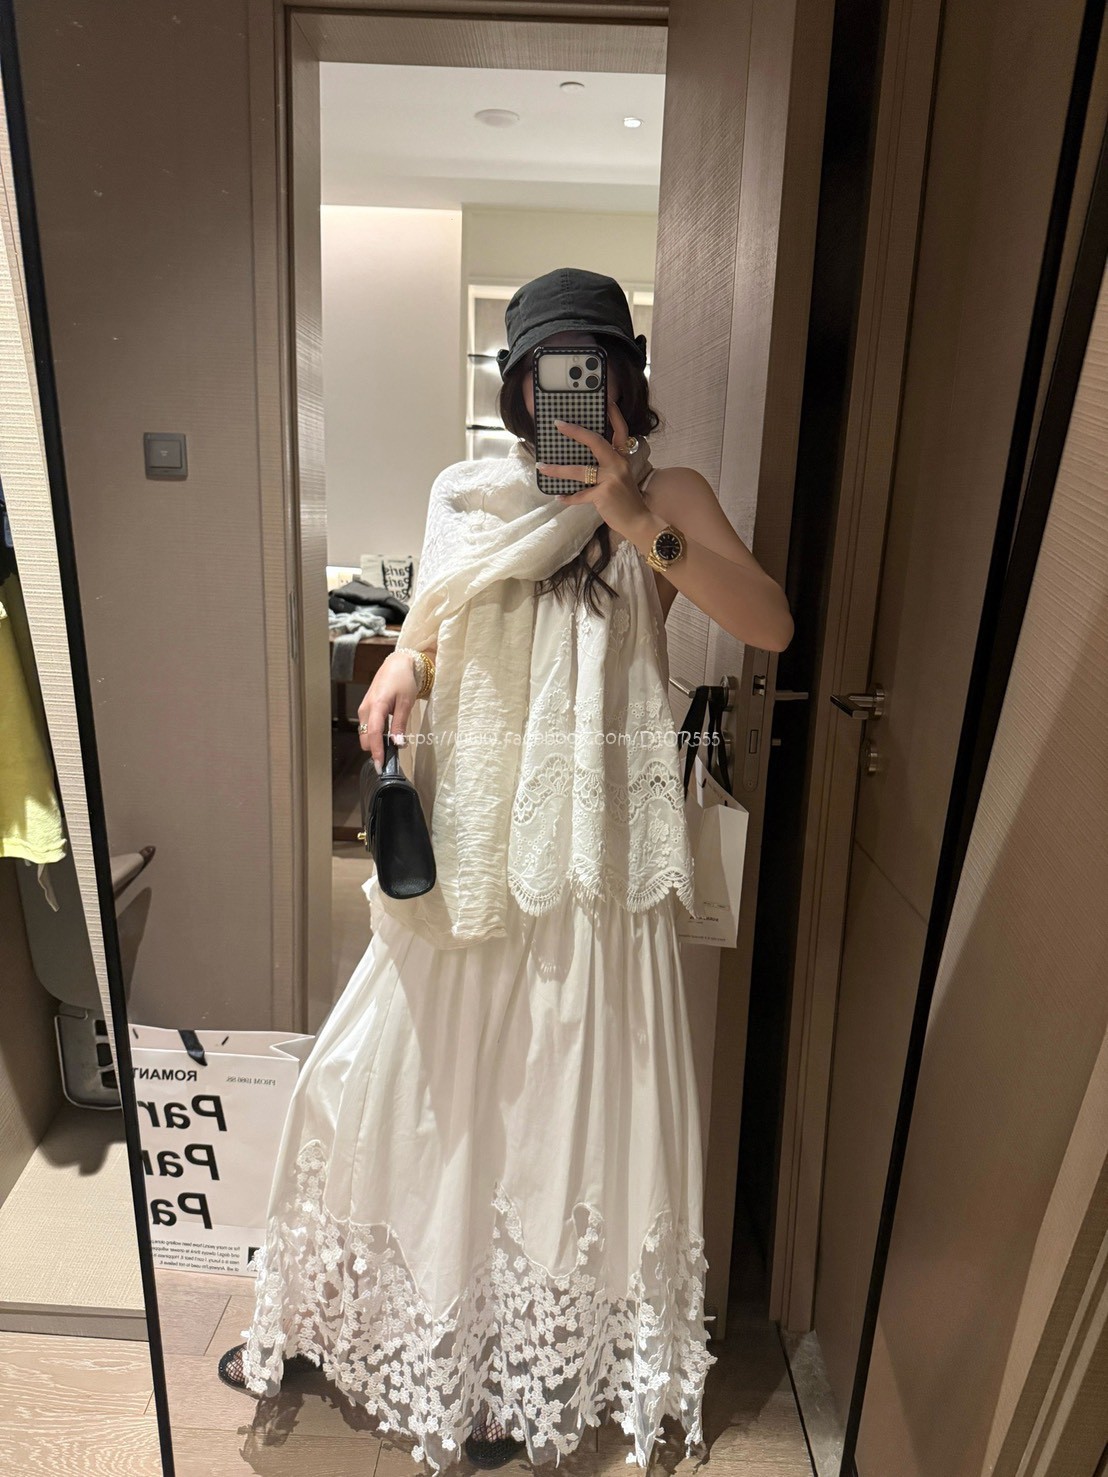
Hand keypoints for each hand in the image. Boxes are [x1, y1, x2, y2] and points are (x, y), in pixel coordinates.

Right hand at [357, 651, 418, 771]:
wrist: (396, 664)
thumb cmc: (403, 681)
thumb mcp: (406, 702)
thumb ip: (400, 724)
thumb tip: (398, 744)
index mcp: (376, 706)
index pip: (372, 734)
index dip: (376, 751)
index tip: (380, 765)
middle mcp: (365, 709)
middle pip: (365, 738)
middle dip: (375, 749)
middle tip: (391, 757)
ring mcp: (363, 709)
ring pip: (364, 734)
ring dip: (375, 743)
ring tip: (391, 748)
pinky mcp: (365, 709)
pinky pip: (366, 727)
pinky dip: (374, 735)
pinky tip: (386, 737)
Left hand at [536, 400, 651, 539]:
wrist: (639, 522)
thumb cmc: (626, 500)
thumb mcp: (620, 477)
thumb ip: (606, 466)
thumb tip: (580, 460)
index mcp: (622, 458)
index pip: (620, 431)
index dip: (613, 415)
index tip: (606, 401)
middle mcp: (618, 464)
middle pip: (595, 442)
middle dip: (575, 431)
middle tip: (558, 424)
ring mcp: (612, 479)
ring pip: (579, 470)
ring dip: (558, 469)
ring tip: (542, 466)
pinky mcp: (604, 494)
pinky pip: (580, 494)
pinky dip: (568, 497)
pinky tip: (559, 497)